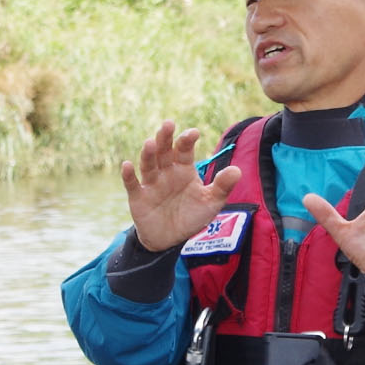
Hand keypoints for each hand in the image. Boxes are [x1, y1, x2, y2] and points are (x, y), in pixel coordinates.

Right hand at [122, 121, 243, 252]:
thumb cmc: (191, 216)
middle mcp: (166, 172)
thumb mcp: (210, 202)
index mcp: (184, 169)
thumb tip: (237, 170)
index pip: (185, 150)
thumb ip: (222, 186)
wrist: (171, 240)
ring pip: (148, 165)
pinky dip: (128, 176)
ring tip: (150, 143)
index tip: (194, 133)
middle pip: (164, 151)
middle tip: (168, 124)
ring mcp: (151, 183)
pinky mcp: (139, 197)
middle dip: (165, 138)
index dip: (187, 140)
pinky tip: (127, 165)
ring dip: (148, 154)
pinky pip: (132, 184)